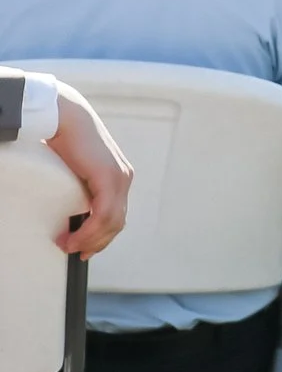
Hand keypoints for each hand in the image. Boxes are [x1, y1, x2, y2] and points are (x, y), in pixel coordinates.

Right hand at [48, 86, 132, 257]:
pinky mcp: (109, 177)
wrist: (67, 119)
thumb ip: (85, 189)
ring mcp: (120, 178)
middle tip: (75, 252)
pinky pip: (103, 214)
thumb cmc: (68, 143)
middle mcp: (124, 179)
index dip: (102, 237)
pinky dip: (89, 231)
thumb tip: (75, 213)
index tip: (84, 249)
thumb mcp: (79, 173)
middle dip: (96, 243)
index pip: (117, 216)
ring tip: (69, 246)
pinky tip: (74, 237)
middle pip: (117, 223)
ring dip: (90, 240)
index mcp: (119, 178)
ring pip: (111, 222)